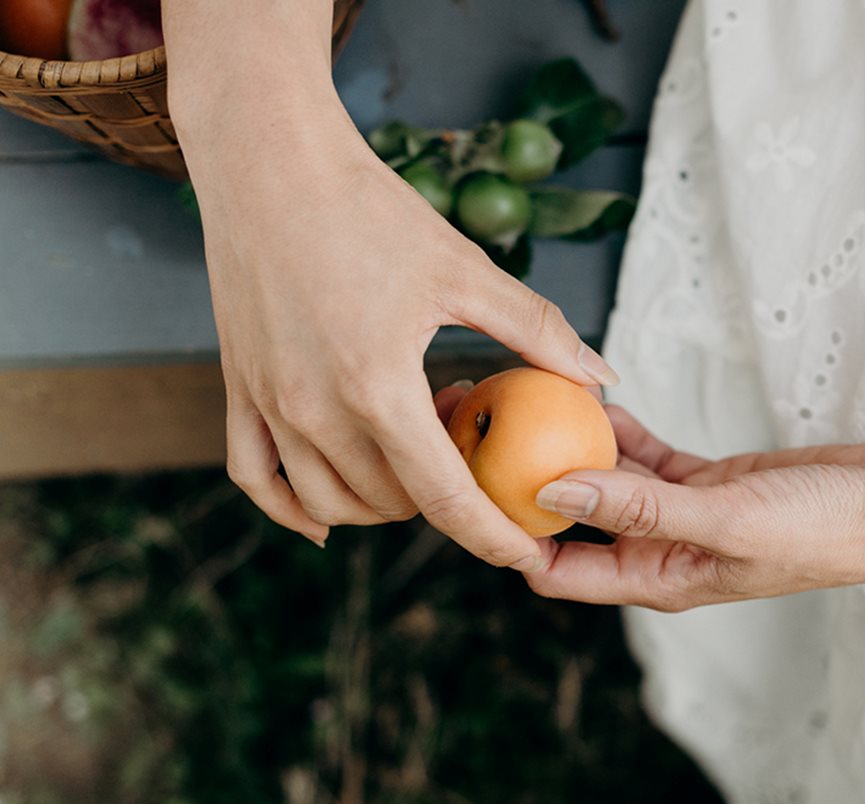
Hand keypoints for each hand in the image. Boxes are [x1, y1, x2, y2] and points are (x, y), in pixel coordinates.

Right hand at [184, 106, 616, 566]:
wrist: (270, 163)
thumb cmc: (373, 210)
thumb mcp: (466, 269)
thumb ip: (537, 330)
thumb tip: (602, 378)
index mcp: (378, 386)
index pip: (445, 497)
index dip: (493, 537)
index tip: (529, 554)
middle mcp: (315, 408)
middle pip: (392, 504)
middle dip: (448, 502)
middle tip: (479, 453)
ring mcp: (267, 403)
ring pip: (330, 501)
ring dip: (385, 505)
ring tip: (422, 453)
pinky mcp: (237, 388)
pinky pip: (256, 477)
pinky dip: (293, 509)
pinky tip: (329, 519)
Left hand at [515, 406, 864, 610]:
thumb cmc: (819, 529)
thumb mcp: (723, 518)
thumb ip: (639, 506)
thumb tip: (552, 488)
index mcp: (657, 580)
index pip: (558, 572)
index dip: (512, 537)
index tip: (477, 486)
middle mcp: (660, 553)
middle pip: (573, 523)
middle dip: (529, 483)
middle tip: (491, 431)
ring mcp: (682, 516)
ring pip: (608, 481)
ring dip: (575, 448)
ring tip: (537, 402)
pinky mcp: (706, 481)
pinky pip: (646, 456)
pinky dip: (622, 431)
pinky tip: (597, 400)